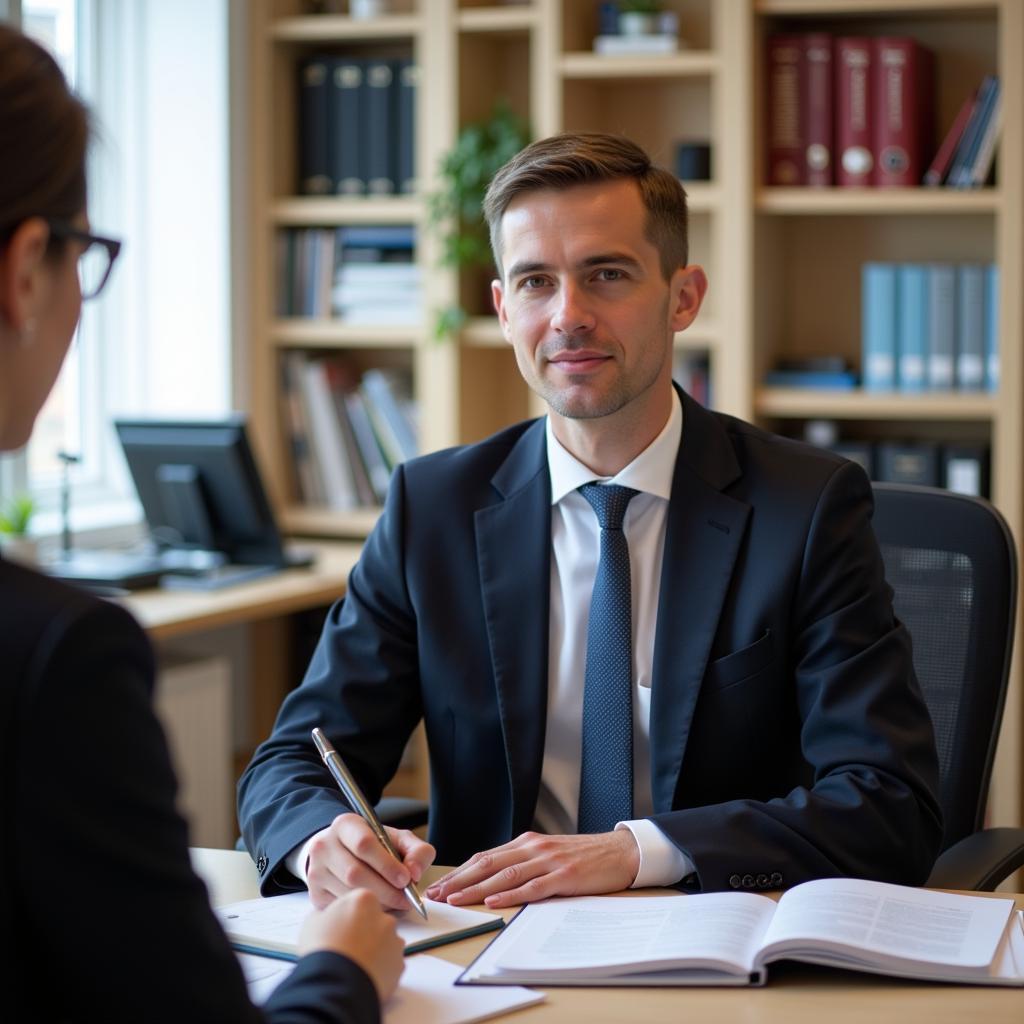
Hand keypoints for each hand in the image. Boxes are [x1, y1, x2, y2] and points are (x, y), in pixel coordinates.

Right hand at [298, 888, 404, 1001]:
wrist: (335, 985)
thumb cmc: (324, 952)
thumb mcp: (313, 923)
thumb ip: (326, 915)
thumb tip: (327, 920)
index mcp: (364, 899)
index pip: (360, 902)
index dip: (348, 917)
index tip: (340, 928)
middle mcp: (384, 917)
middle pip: (375, 920)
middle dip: (363, 932)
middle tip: (346, 946)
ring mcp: (394, 940)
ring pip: (385, 941)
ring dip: (373, 949)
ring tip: (353, 963)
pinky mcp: (399, 963)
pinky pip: (390, 962)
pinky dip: (380, 967)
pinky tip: (363, 973)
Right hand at [305, 812, 434, 912]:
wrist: (340, 853)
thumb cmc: (374, 847)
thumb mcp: (398, 840)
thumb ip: (416, 851)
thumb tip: (414, 873)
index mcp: (345, 825)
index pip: (364, 844)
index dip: (387, 865)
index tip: (406, 879)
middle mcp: (324, 845)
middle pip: (355, 873)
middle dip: (386, 890)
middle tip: (405, 900)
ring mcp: (316, 871)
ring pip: (347, 893)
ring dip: (376, 903)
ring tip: (394, 904)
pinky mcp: (314, 894)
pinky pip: (341, 908)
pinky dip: (362, 911)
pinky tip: (375, 907)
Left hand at [424, 829, 640, 908]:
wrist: (619, 851)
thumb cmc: (583, 856)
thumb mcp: (548, 854)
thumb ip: (523, 863)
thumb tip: (493, 881)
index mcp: (526, 842)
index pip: (485, 857)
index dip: (460, 872)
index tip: (440, 886)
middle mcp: (533, 847)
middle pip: (488, 864)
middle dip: (459, 880)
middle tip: (436, 894)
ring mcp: (548, 860)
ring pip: (505, 875)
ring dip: (476, 889)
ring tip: (455, 899)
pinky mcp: (564, 875)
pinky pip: (532, 886)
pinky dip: (510, 894)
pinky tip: (494, 902)